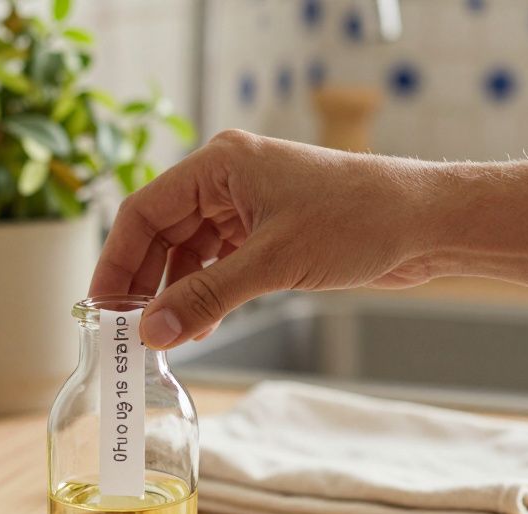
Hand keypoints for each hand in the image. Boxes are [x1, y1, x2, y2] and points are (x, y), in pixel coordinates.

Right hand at [91, 130, 446, 347]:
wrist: (426, 223)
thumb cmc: (359, 220)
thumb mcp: (273, 263)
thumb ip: (207, 298)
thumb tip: (151, 333)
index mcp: (219, 164)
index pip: (143, 211)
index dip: (116, 260)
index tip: (101, 307)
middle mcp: (227, 180)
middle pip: (161, 233)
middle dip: (145, 283)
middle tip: (129, 331)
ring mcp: (247, 205)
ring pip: (188, 252)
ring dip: (176, 294)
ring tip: (168, 336)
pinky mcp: (268, 231)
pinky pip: (218, 263)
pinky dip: (206, 293)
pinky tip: (203, 325)